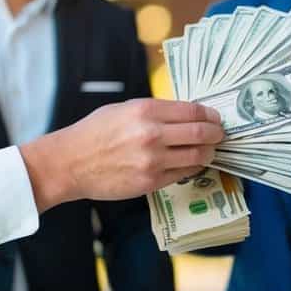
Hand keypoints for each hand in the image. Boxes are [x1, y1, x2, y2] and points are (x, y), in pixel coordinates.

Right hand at [20, 99, 223, 211]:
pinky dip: (193, 168)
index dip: (210, 114)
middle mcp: (152, 134)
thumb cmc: (94, 133)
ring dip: (209, 153)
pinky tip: (192, 164)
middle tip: (220, 135)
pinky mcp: (150, 181)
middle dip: (217, 134)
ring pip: (197, 156)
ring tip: (210, 150)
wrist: (70, 162)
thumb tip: (186, 114)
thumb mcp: (123, 109)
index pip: (193, 110)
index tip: (216, 118)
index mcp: (146, 110)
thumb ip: (155, 111)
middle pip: (201, 133)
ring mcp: (153, 160)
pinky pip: (183, 173)